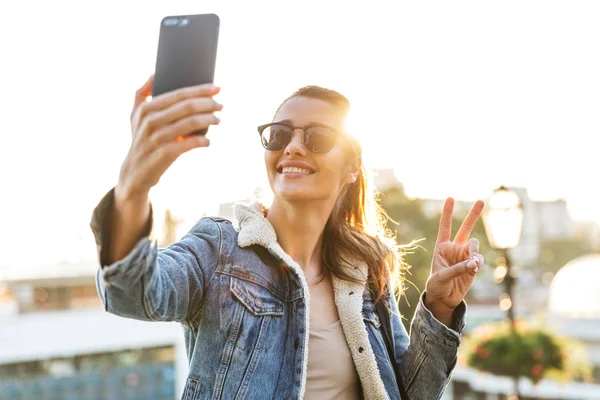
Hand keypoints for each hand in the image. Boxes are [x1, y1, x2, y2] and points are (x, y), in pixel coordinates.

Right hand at [117, 75, 222, 198]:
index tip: (216, 88)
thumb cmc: (140, 139)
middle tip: (220, 105)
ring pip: (192, 123)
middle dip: (209, 103)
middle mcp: (151, 121)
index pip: (179, 94)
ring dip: (210, 120)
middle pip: (188, 107)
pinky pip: (191, 143)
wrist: (134, 171)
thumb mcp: (134, 116)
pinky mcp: (165, 154)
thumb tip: (154, 74)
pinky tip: (207, 141)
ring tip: (217, 120)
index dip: (200, 90)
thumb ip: (141, 94)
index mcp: (146, 108)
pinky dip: (203, 140)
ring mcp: (158, 137)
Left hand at [425, 198, 484, 320]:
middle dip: (473, 215)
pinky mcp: (473, 266)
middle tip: (481, 201)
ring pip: (475, 247)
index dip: (447, 213)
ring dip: (474, 253)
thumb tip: (474, 263)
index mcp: (442, 247)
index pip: (445, 227)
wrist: (444, 299)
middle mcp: (454, 249)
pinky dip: (478, 263)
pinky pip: (479, 260)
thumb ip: (457, 269)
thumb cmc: (437, 286)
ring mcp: (465, 256)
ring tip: (472, 265)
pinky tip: (473, 269)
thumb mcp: (441, 277)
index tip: (451, 198)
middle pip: (465, 228)